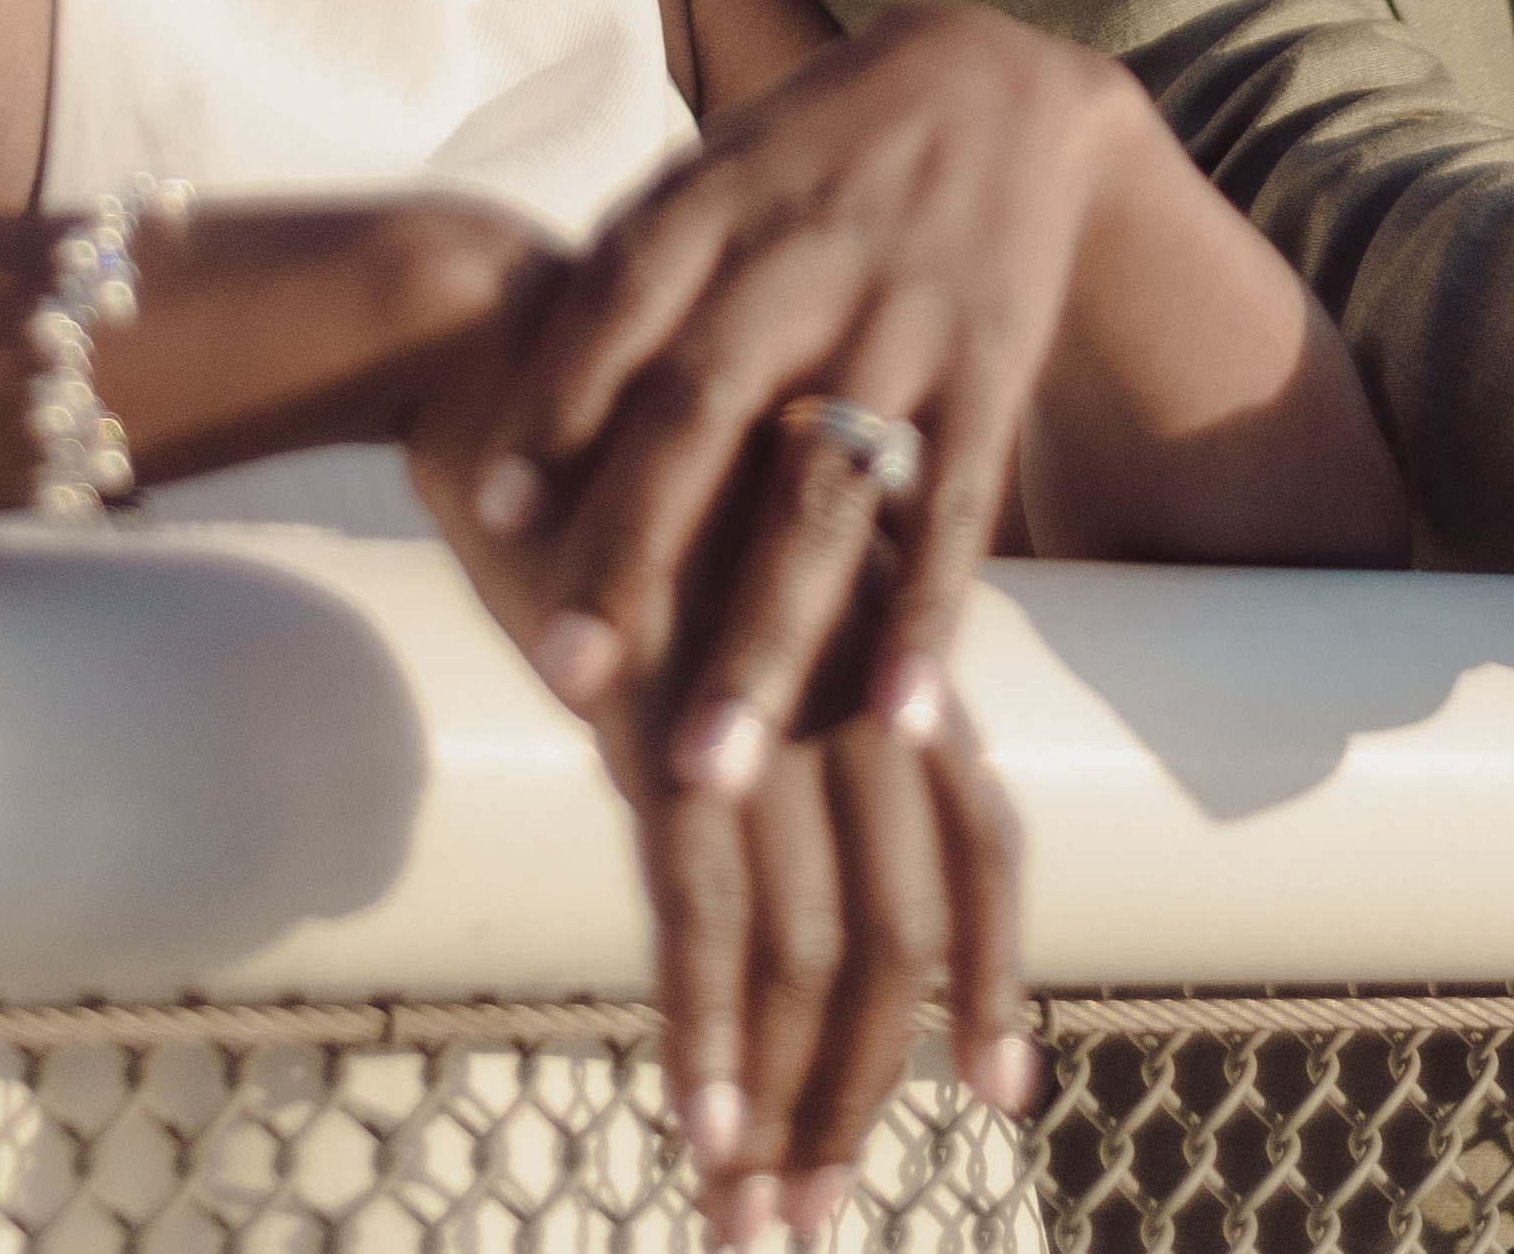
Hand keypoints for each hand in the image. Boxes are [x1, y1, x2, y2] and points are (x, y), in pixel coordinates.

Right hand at [407, 347, 1035, 1227]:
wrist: (515, 347)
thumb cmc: (615, 465)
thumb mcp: (724, 568)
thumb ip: (773, 669)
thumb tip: (763, 785)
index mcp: (873, 642)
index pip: (979, 837)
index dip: (993, 970)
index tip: (998, 1088)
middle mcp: (841, 681)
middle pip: (905, 923)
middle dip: (875, 1083)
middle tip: (830, 1211)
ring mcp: (757, 703)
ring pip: (818, 941)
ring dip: (793, 1097)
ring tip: (763, 1220)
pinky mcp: (656, 714)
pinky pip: (704, 907)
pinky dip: (708, 1029)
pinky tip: (696, 1127)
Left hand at [466, 3, 1146, 779]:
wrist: (997, 85)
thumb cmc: (806, 155)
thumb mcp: (708, 171)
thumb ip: (618, 275)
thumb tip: (498, 396)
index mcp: (718, 203)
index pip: (621, 302)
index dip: (557, 400)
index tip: (492, 512)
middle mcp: (807, 263)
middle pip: (708, 413)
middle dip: (635, 548)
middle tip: (566, 677)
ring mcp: (905, 323)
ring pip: (826, 493)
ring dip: (771, 634)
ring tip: (712, 765)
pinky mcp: (990, 372)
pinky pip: (956, 512)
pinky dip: (928, 617)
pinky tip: (900, 720)